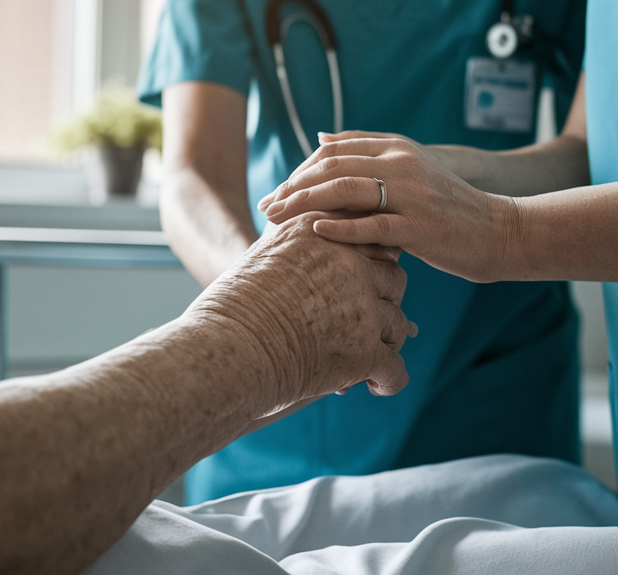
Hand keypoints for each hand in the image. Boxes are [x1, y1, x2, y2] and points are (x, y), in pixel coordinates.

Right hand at [186, 213, 415, 411]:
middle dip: (385, 301)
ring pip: (399, 323)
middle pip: (393, 277)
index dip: (369, 266)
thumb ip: (297, 254)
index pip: (368, 238)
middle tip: (369, 323)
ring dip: (388, 342)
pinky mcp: (363, 351)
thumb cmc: (228, 310)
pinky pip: (395, 368)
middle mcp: (348, 262)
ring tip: (371, 360)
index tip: (359, 286)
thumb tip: (318, 269)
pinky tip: (376, 386)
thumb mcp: (262, 257)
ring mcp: (361, 306)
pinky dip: (389, 380)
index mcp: (321, 231)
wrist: (219, 350)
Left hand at [257, 133, 517, 282]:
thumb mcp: (410, 168)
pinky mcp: (419, 227)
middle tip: (266, 207)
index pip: (333, 150)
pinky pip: (371, 225)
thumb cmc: (449, 207)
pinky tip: (313, 231)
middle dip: (293, 186)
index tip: (278, 191)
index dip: (299, 169)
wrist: (500, 230)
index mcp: (397, 148)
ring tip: (277, 219)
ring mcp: (411, 195)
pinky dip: (340, 227)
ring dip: (304, 204)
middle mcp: (402, 164)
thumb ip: (367, 151)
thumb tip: (320, 137)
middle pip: (332, 167)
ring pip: (345, 191)